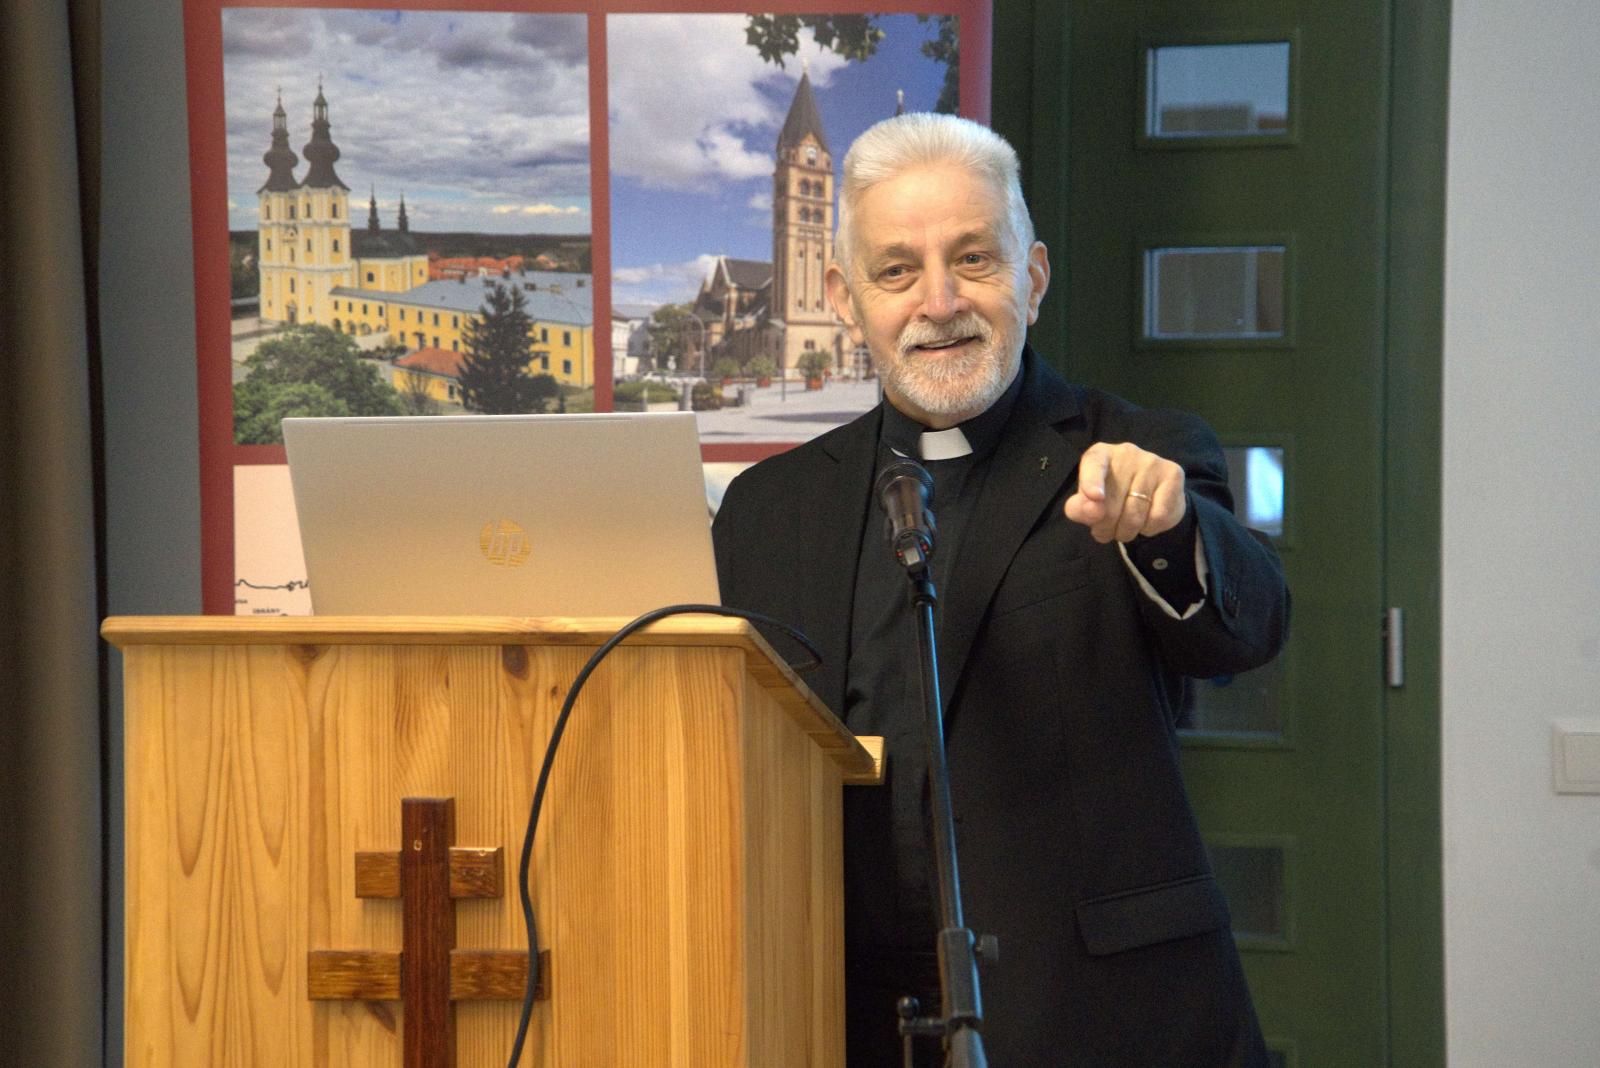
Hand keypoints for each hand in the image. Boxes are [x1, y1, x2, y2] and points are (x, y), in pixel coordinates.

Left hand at [1063, 442, 1186, 542]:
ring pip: (1135, 514)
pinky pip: (1158, 517)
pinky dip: (1149, 529)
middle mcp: (1126, 452)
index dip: (1091, 482)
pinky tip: (1146, 520)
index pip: (1094, 464)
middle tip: (1105, 530)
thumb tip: (1092, 510)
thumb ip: (1080, 508)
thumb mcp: (1087, 503)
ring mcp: (1152, 462)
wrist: (1151, 496)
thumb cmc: (1111, 496)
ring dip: (1126, 532)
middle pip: (1111, 504)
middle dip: (1105, 527)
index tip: (1095, 497)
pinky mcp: (1173, 475)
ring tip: (1123, 528)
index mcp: (1100, 454)